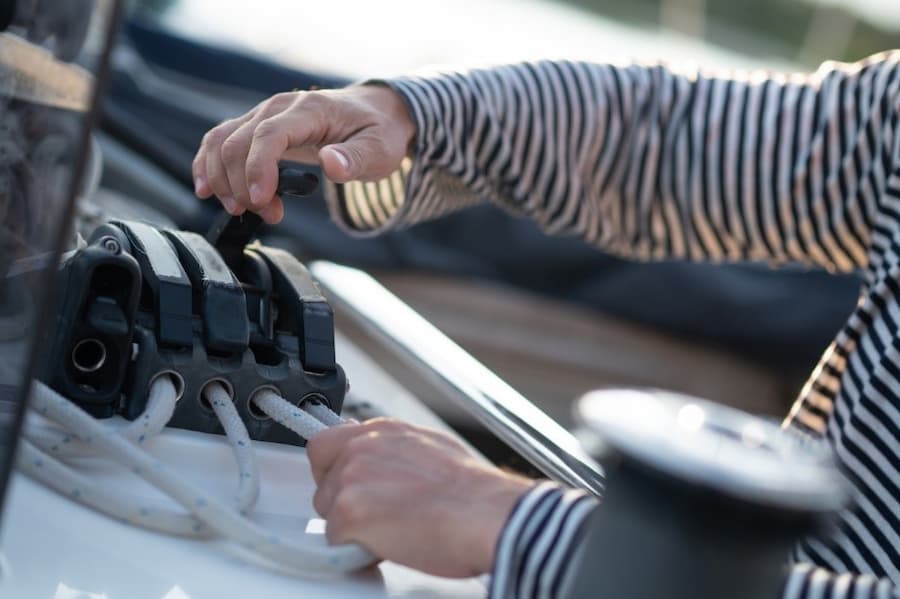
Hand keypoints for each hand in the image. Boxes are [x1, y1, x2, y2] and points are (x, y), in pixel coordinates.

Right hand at [192, 85, 414, 222]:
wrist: (375, 113)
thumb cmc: (378, 132)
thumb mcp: (380, 150)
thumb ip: (356, 158)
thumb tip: (331, 164)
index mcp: (310, 110)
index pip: (269, 135)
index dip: (258, 169)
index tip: (261, 202)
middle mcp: (280, 107)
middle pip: (238, 143)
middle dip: (243, 186)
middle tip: (268, 215)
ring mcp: (264, 115)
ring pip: (222, 142)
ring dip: (223, 181)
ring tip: (243, 210)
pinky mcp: (257, 127)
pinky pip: (220, 140)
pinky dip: (208, 165)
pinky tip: (208, 190)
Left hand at [306, 418, 534, 577]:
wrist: (485, 513)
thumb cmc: (471, 490)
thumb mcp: (431, 447)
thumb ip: (394, 448)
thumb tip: (382, 454)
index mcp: (382, 430)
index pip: (326, 444)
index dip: (334, 470)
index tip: (348, 485)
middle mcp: (361, 447)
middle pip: (324, 482)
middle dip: (344, 502)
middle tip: (380, 515)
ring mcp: (352, 479)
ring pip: (328, 512)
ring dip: (352, 527)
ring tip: (393, 529)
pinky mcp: (350, 514)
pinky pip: (335, 540)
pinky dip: (356, 549)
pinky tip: (389, 544)